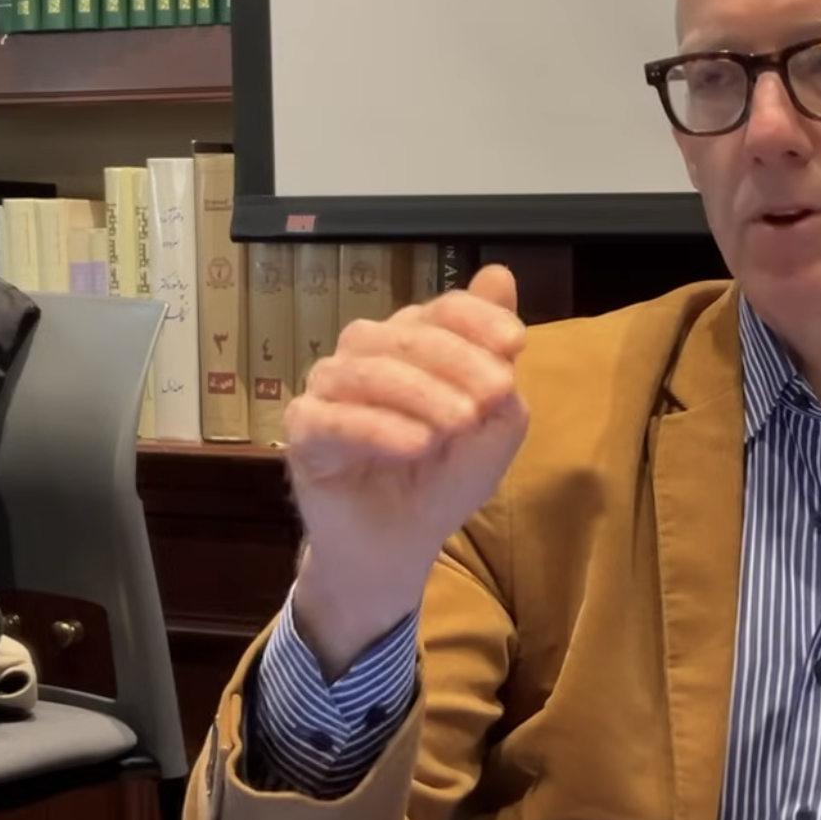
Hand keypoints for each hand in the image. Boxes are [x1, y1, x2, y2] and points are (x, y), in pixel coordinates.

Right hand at [280, 265, 527, 670]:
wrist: (402, 544)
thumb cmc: (444, 479)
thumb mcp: (492, 424)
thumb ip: (496, 360)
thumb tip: (499, 275)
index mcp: (413, 343)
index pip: (441, 310)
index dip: (478, 319)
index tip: (517, 344)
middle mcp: (366, 354)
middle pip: (406, 335)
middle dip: (457, 360)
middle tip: (494, 394)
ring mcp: (330, 389)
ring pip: (368, 370)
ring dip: (421, 392)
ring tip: (459, 422)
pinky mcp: (303, 431)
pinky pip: (333, 419)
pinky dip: (377, 428)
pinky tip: (415, 444)